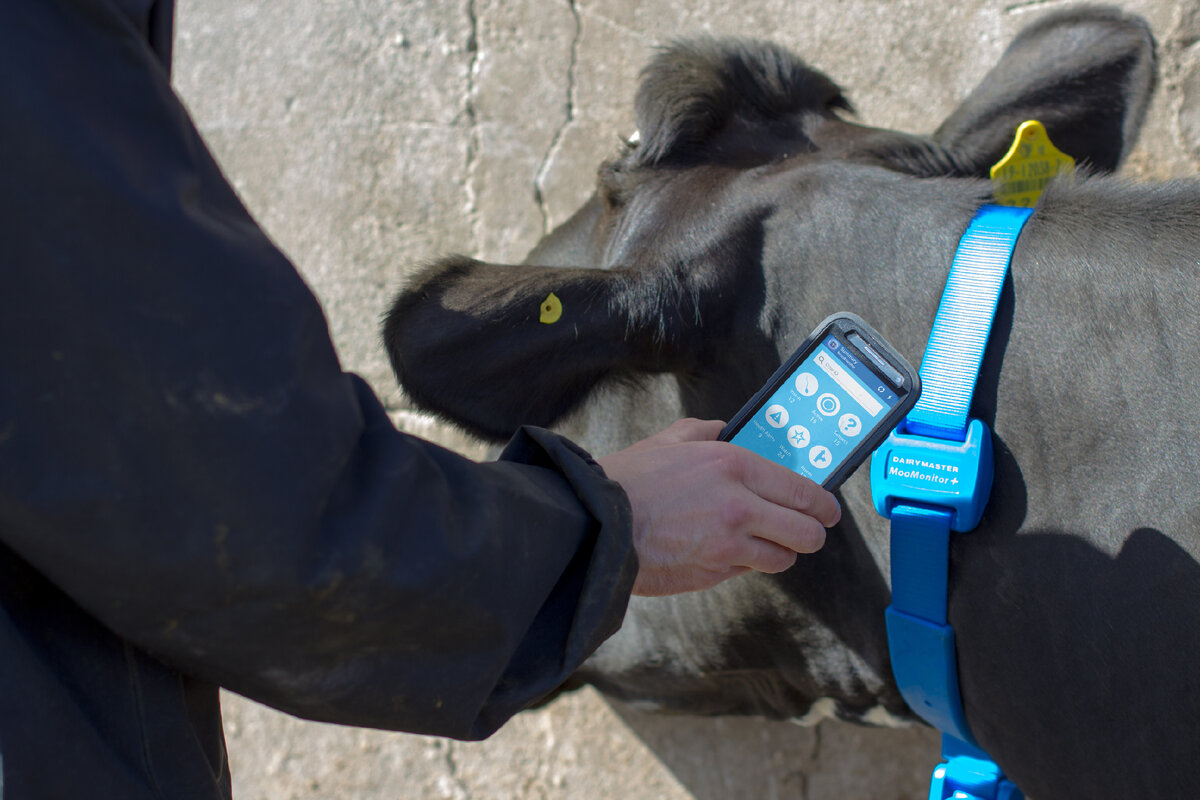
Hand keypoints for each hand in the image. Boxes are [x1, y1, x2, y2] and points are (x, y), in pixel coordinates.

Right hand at [597, 418, 840, 596]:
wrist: (597, 524)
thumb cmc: (629, 480)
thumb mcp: (671, 441)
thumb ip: (706, 432)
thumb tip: (726, 430)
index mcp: (735, 465)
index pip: (803, 491)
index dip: (823, 505)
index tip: (827, 510)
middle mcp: (740, 506)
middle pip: (806, 533)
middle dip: (810, 534)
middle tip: (805, 531)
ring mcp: (729, 545)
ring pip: (782, 558)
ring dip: (777, 552)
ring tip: (760, 542)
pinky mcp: (713, 574)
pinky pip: (747, 571)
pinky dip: (743, 564)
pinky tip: (722, 551)